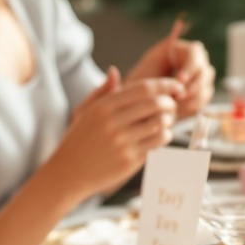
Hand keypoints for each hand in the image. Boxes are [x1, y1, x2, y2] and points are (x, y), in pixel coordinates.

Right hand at [61, 67, 180, 196]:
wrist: (68, 173)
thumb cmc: (78, 140)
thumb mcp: (84, 112)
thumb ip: (102, 92)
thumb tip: (114, 71)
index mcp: (103, 107)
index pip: (143, 88)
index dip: (165, 85)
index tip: (176, 86)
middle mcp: (113, 123)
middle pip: (155, 104)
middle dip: (170, 102)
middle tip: (172, 104)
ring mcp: (122, 142)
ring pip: (160, 124)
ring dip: (169, 120)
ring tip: (166, 120)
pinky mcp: (129, 160)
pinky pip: (157, 143)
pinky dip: (165, 136)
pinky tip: (161, 135)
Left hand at [132, 20, 213, 118]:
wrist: (139, 99)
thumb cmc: (141, 80)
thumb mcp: (146, 66)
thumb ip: (158, 59)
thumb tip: (170, 53)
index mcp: (182, 49)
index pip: (195, 52)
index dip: (190, 66)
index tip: (179, 80)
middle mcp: (196, 62)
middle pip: (205, 70)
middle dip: (192, 86)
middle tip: (177, 98)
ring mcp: (201, 78)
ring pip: (206, 87)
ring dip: (191, 98)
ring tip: (174, 106)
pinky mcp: (201, 94)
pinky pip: (203, 101)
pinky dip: (192, 107)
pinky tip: (178, 111)